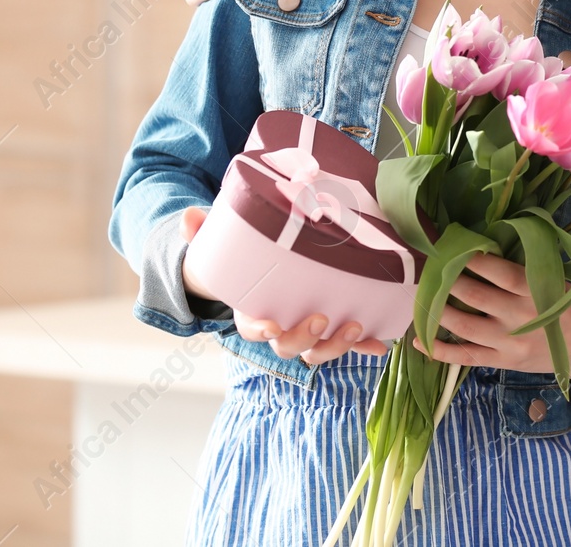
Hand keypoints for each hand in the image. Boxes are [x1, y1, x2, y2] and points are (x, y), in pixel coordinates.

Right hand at [178, 207, 387, 362]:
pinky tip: (380, 343)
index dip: (261, 331)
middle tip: (320, 319)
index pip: (252, 329)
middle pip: (289, 347)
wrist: (260, 271)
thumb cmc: (241, 263)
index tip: (272, 326)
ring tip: (356, 326)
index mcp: (252, 311)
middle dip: (304, 338)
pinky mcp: (331, 327)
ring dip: (337, 345)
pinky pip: (348, 343)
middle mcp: (280, 327)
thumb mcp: (219, 245)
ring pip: (318, 351)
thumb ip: (201, 233)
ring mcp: (306, 330)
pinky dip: (364, 346)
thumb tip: (189, 218)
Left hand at [411, 254, 570, 395]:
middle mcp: (519, 316)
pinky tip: (419, 341)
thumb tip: (485, 245)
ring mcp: (509, 342)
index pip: (500, 272)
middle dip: (447, 281)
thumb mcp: (555, 280)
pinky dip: (440, 351)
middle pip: (474, 295)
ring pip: (463, 326)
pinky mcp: (503, 362)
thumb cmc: (569, 306)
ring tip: (421, 297)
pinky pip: (465, 357)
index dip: (475, 260)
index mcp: (535, 291)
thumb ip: (524, 268)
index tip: (454, 248)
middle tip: (429, 268)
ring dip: (437, 310)